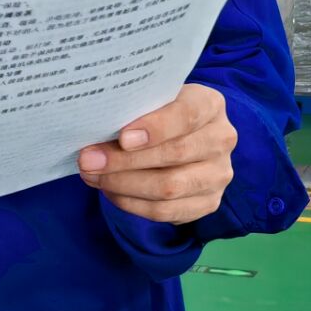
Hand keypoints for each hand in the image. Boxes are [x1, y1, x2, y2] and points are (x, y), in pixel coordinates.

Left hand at [78, 84, 235, 225]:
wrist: (186, 137)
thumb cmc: (160, 113)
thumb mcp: (152, 99)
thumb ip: (135, 109)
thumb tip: (96, 128)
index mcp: (209, 104)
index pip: (186, 115)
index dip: (155, 128)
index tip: (122, 138)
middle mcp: (221, 139)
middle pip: (174, 155)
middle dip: (125, 161)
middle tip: (88, 160)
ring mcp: (219, 174)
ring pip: (169, 187)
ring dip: (123, 185)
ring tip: (93, 176)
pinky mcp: (209, 202)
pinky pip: (166, 211)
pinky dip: (132, 204)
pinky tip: (111, 192)